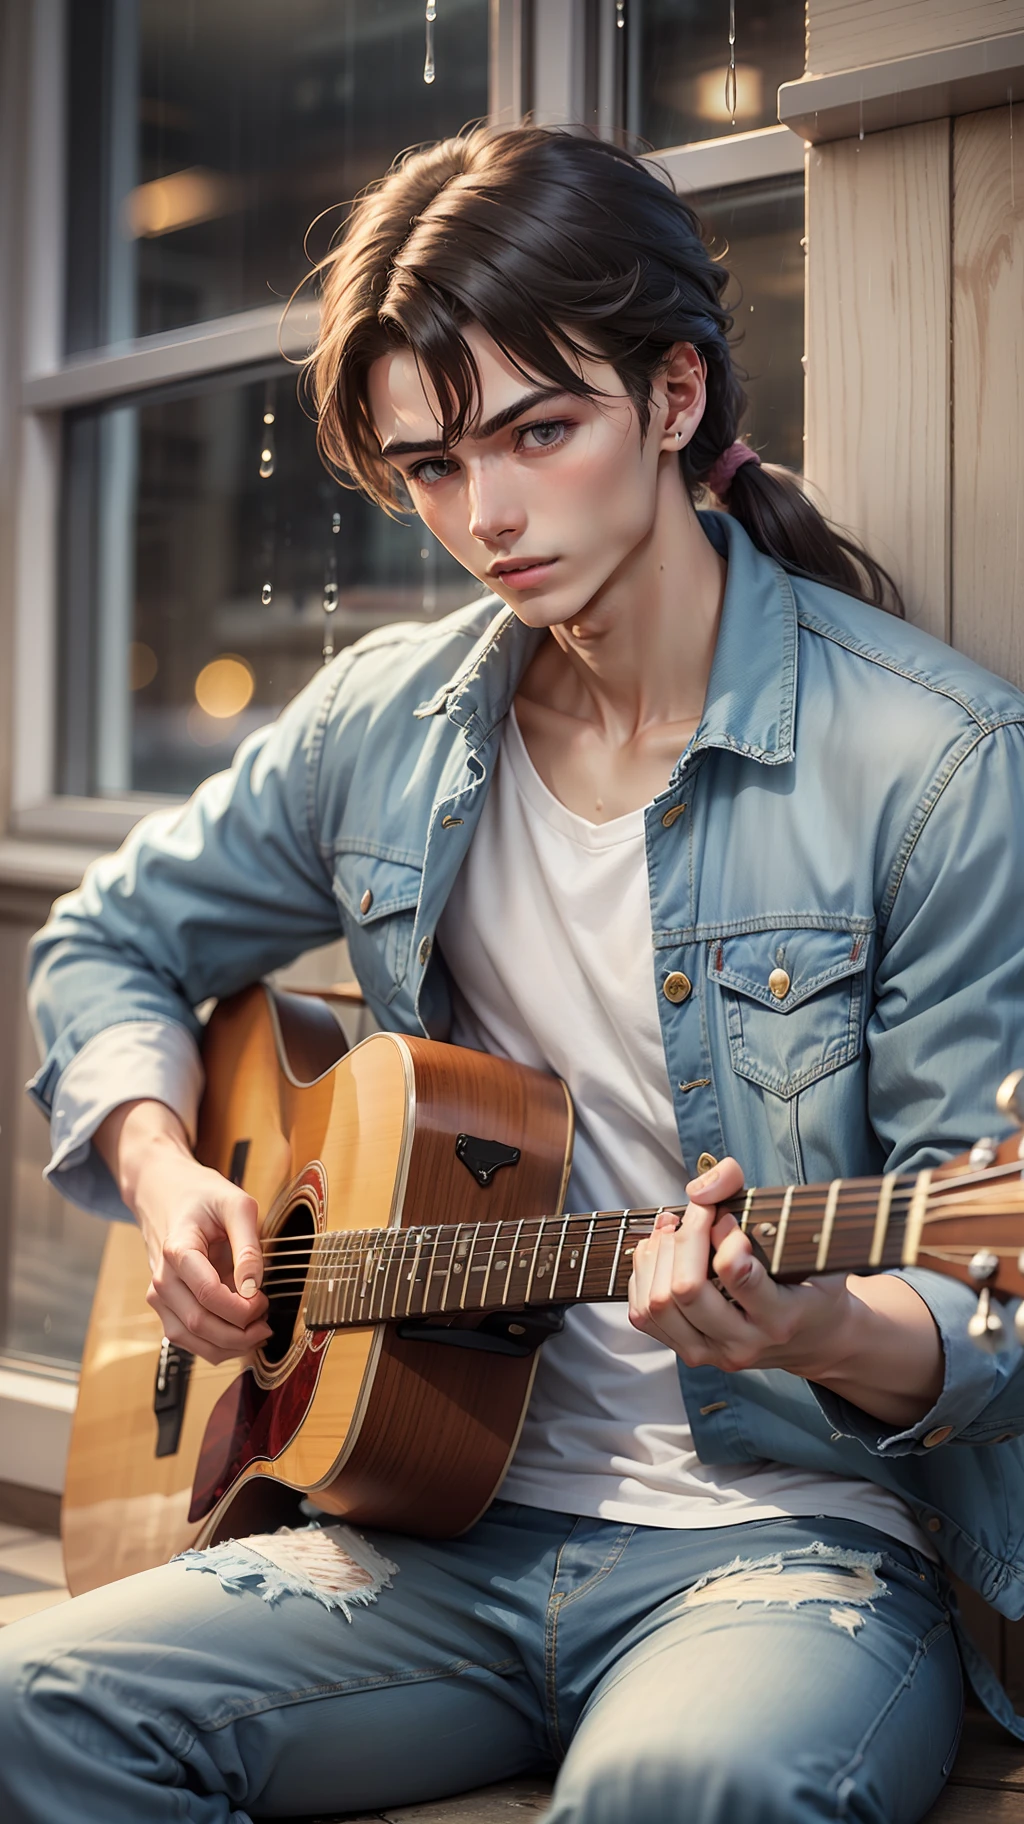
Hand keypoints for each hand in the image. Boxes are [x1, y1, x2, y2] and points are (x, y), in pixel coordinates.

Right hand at [96, 1101, 271, 1364]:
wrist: (164, 1194)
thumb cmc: (202, 1196)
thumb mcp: (235, 1205)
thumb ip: (248, 1246)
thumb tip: (254, 1288)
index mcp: (178, 1251)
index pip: (209, 1295)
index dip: (242, 1308)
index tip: (264, 1299)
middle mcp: (162, 1279)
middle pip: (199, 1323)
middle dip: (240, 1332)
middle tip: (267, 1320)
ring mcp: (160, 1296)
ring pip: (192, 1340)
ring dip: (229, 1345)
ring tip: (258, 1329)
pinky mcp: (165, 1306)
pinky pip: (188, 1338)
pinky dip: (216, 1344)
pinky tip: (239, 1332)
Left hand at [628, 1156, 852, 1378]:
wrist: (813, 1338)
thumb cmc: (812, 1284)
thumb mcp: (811, 1246)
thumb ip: (766, 1209)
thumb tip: (702, 1190)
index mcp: (780, 1318)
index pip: (736, 1275)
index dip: (722, 1234)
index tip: (727, 1216)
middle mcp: (743, 1343)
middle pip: (686, 1290)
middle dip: (684, 1238)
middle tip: (698, 1212)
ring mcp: (711, 1353)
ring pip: (657, 1304)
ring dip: (658, 1254)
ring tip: (674, 1227)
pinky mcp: (688, 1351)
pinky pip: (643, 1315)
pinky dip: (644, 1274)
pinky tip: (661, 1250)